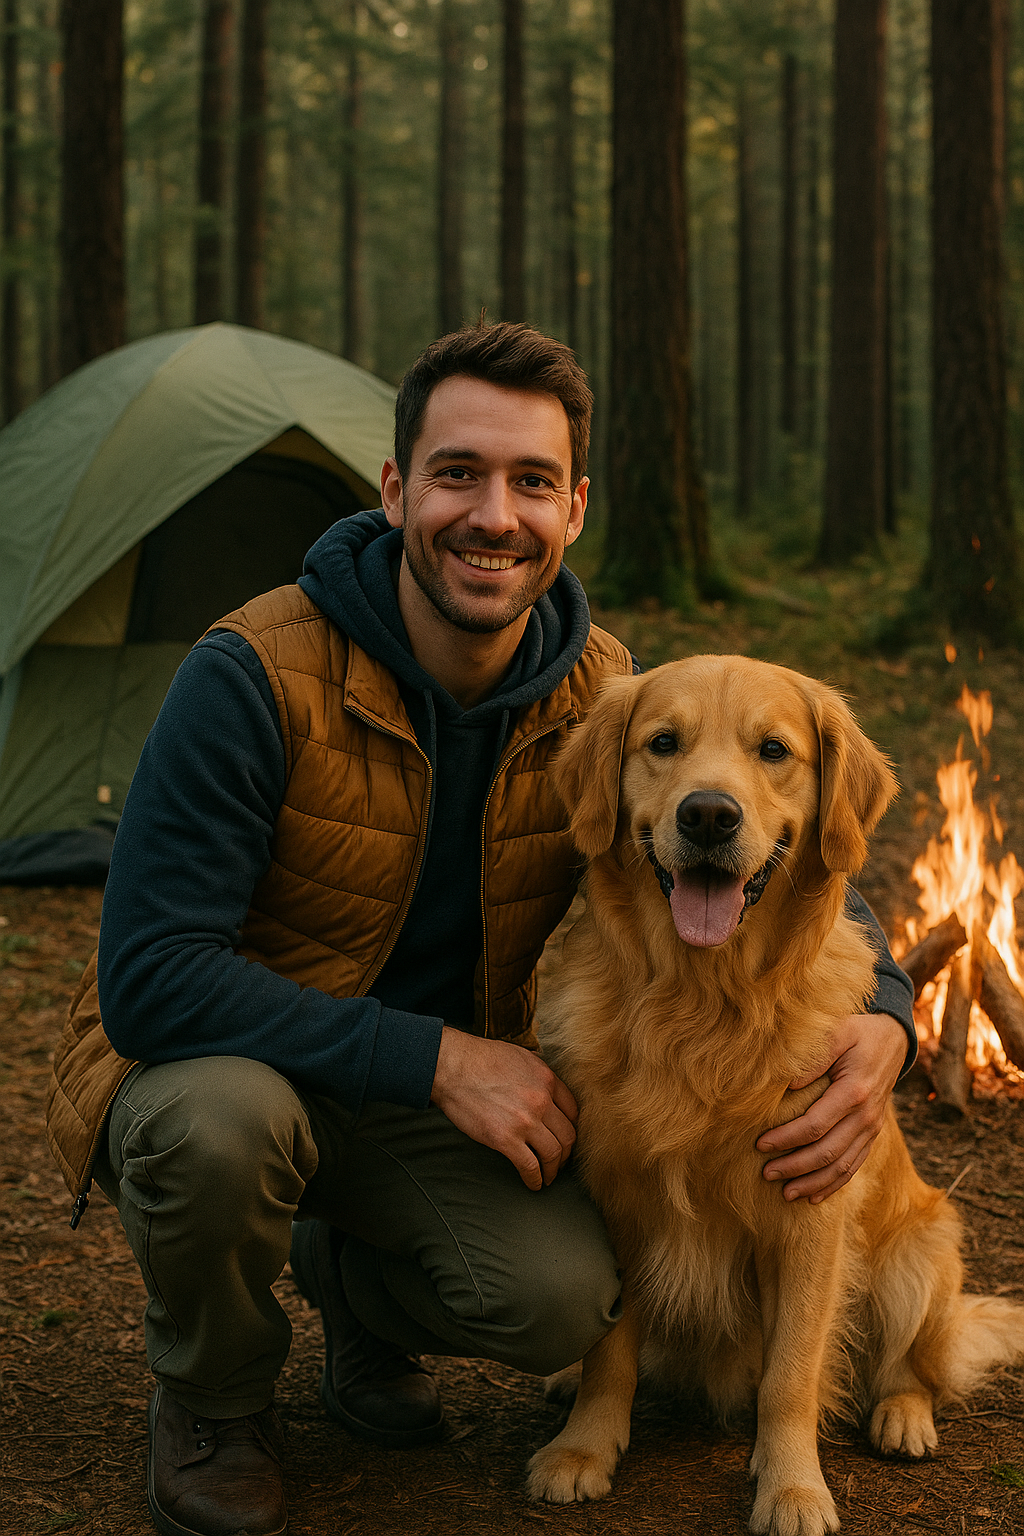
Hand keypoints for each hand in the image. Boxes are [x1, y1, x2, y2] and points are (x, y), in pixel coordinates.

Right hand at [430, 1026, 578, 1190]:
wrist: (452, 1067)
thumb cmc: (480, 1058)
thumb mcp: (520, 1055)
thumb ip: (538, 1070)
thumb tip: (546, 1081)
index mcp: (547, 1079)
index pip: (573, 1111)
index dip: (572, 1128)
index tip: (565, 1138)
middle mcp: (541, 1100)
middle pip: (568, 1135)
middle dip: (566, 1153)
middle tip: (560, 1161)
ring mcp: (525, 1121)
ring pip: (553, 1154)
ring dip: (553, 1170)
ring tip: (548, 1176)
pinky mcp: (505, 1139)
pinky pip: (530, 1166)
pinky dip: (535, 1179)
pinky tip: (533, 1184)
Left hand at [756, 1013, 906, 1204]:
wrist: (892, 1040)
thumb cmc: (857, 1033)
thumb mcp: (838, 1031)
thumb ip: (814, 1056)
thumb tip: (788, 1084)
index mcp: (854, 1091)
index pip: (815, 1125)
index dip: (787, 1138)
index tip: (760, 1144)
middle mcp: (866, 1116)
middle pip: (827, 1152)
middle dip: (795, 1167)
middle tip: (766, 1174)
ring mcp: (871, 1128)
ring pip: (842, 1166)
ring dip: (813, 1183)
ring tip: (785, 1194)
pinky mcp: (872, 1134)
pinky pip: (854, 1165)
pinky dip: (834, 1184)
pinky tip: (814, 1197)